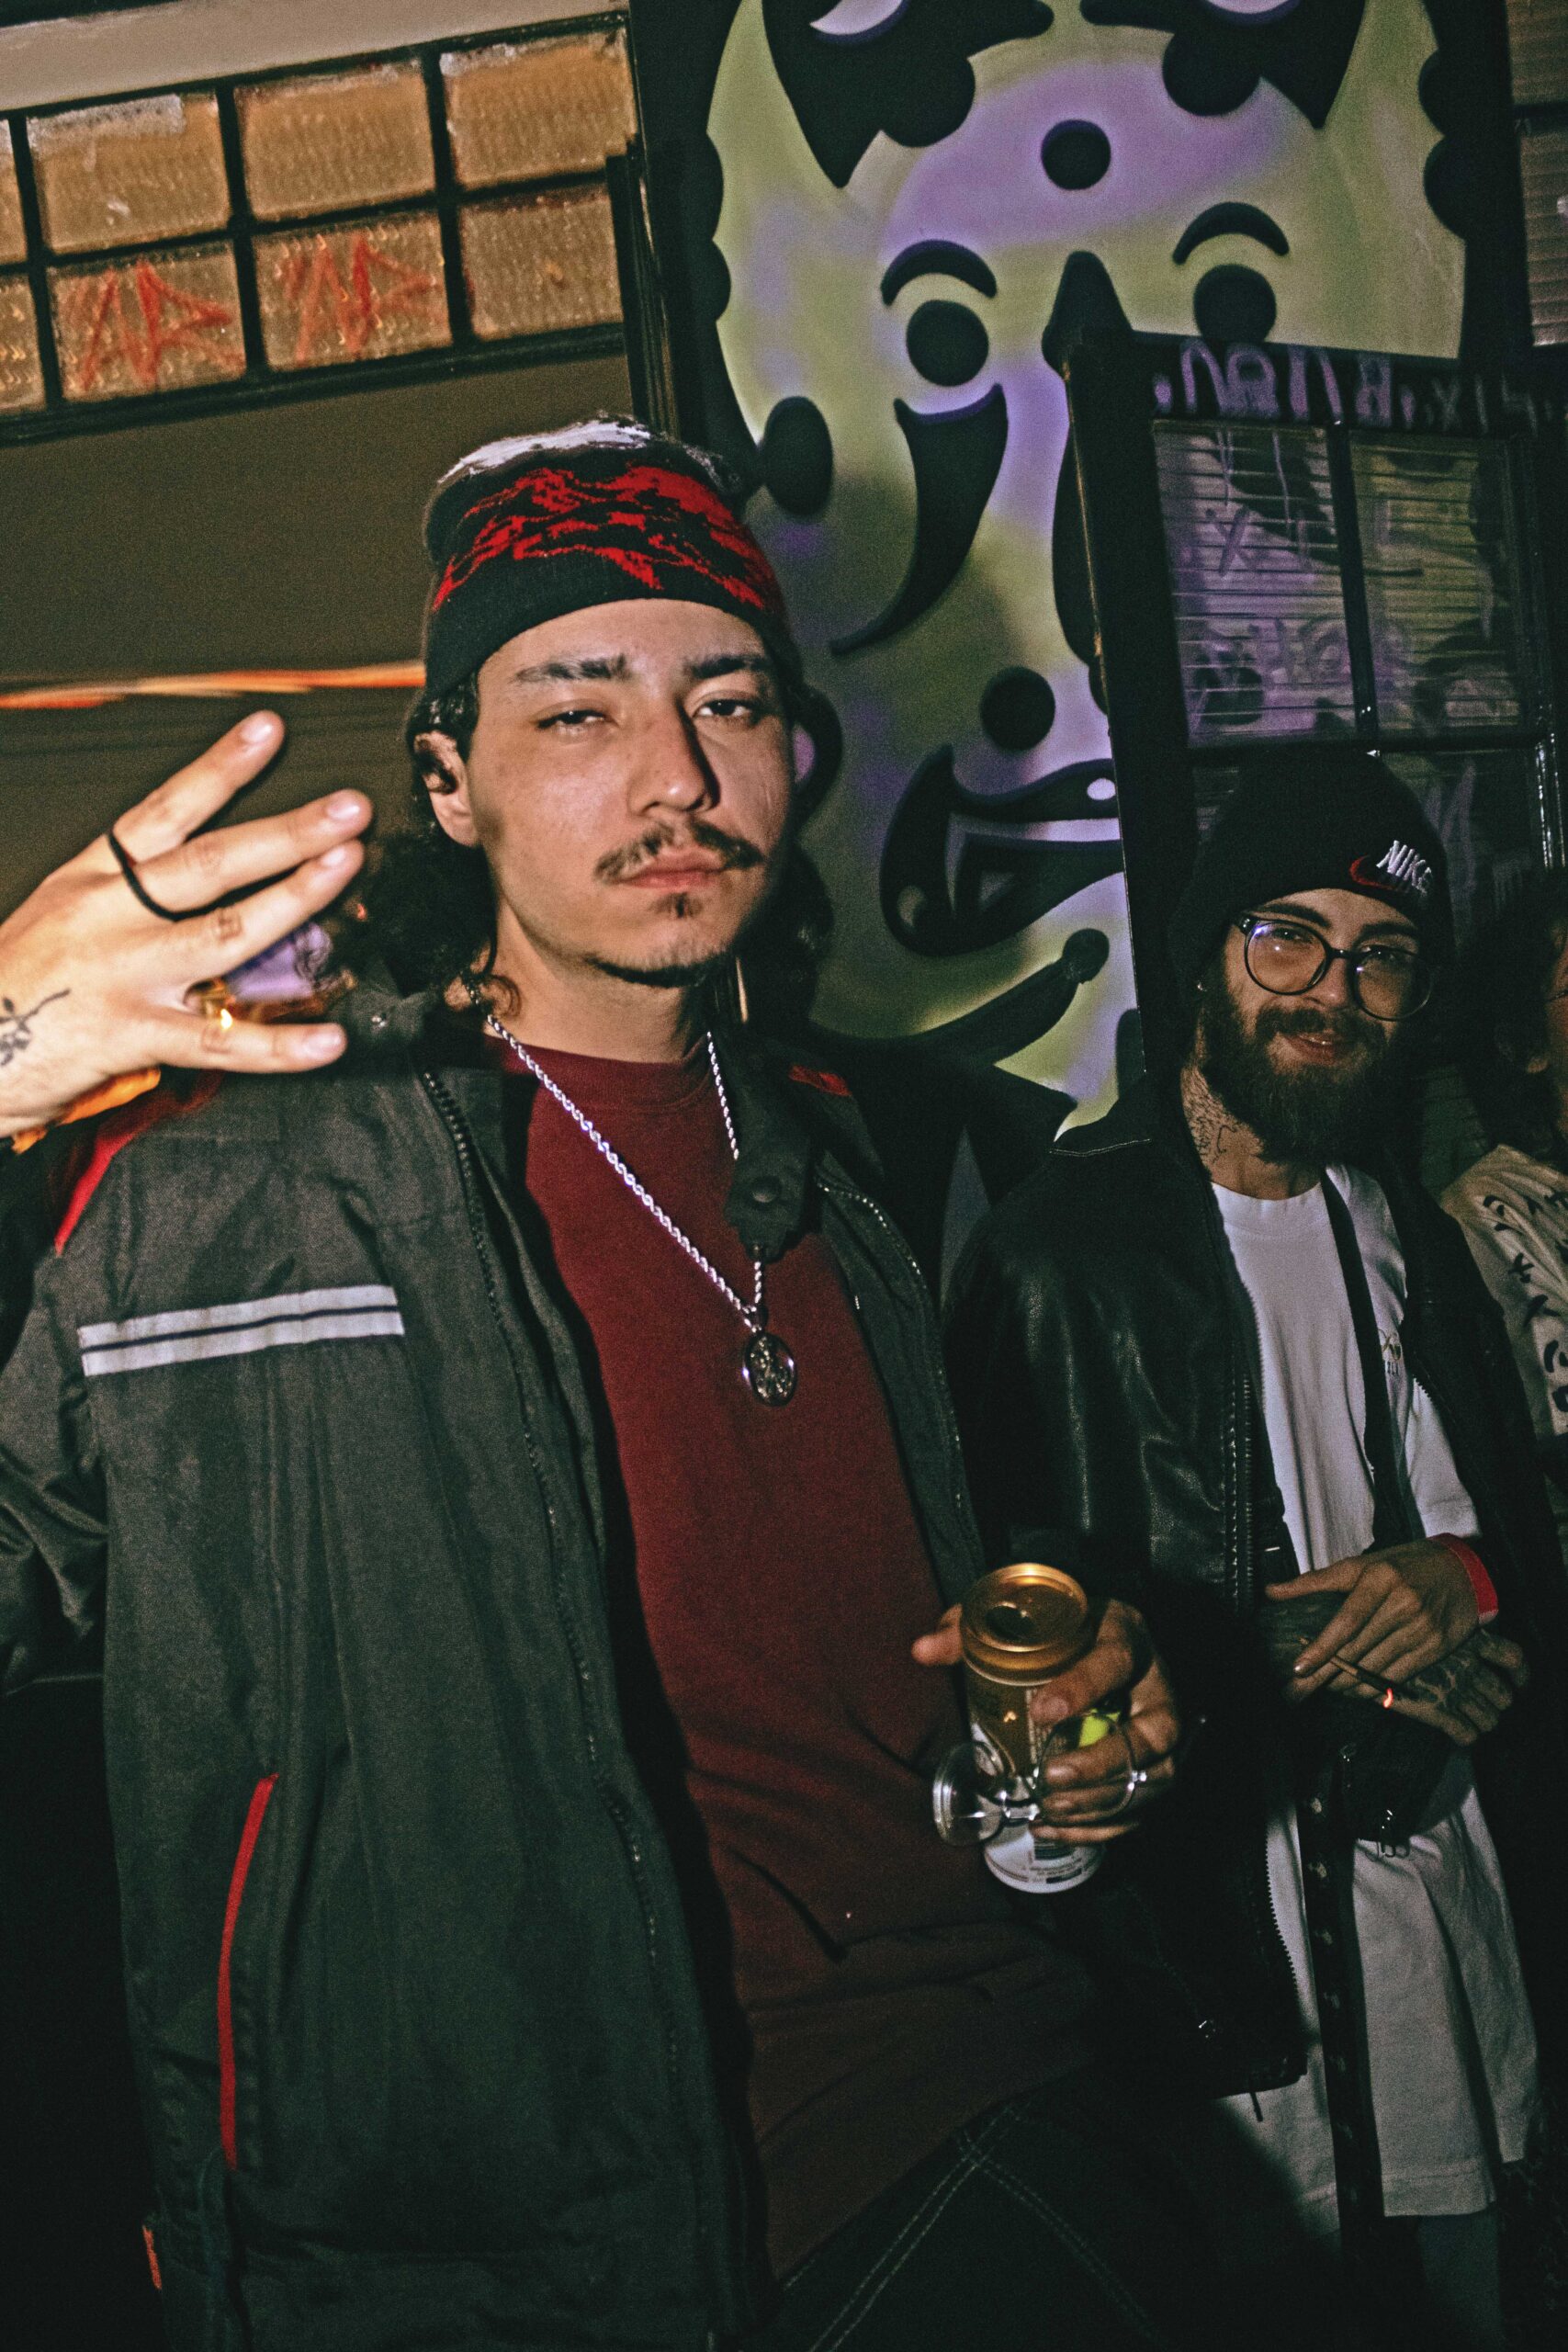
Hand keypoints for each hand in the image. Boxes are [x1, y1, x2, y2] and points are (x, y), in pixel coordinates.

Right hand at [0, 714, 370, 1138]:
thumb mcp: (57, 917)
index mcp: (91, 878)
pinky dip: (279, 1046)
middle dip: (287, 831)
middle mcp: (110, 915)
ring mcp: (124, 972)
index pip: (165, 810)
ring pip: (226, 931)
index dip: (221, 769)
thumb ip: (127, 899)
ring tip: (346, 870)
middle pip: (211, 861)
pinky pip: (218, 1041)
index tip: (269, 731)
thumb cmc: (13, 985)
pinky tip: (328, 1041)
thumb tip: (208, 888)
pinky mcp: (131, 1034)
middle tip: (348, 809)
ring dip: (295, 899)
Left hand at [915, 1597, 1181, 1842]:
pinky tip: (1055, 1828)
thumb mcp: (1022, 1616)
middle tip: (1051, 1776)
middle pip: (1153, 1733)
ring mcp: (1162, 1728)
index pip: (1115, 1659)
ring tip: (1051, 1807)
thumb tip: (923, 1650)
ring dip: (1102, 1802)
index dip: (1083, 1688)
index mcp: (1124, 1633)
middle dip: (1101, 1762)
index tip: (1041, 1711)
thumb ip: (974, 1628)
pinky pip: (1143, 1807)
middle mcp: (1157, 1683)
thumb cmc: (1060, 1629)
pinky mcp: (1157, 1765)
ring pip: (1153, 1777)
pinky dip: (1101, 1827)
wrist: (1098, 1639)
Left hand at [1268, 1540, 1479, 1701]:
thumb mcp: (1363, 1564)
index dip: (1321, 1648)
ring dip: (1344, 1684)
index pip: (1346, 1621)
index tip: (1299, 1667)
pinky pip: (1396, 1676)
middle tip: (1295, 1692)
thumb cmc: (1404, 1566)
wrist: (1465, 1572)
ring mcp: (1422, 1628)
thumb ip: (1317, 1580)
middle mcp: (1402, 1604)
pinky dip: (1371, 1686)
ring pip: (1375, 1667)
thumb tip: (1271, 1592)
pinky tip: (1353, 1691)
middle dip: (1322, 1675)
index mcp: (1380, 1579)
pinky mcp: (1436, 1648)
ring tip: (1320, 1691)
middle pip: (1356, 1649)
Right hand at [1358, 1626, 1528, 1747]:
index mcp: (1468, 1638)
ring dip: (1484, 1721)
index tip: (1518, 1681)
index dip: (1520, 1673)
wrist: (1356, 1646)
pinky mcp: (1438, 1711)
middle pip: (1504, 1694)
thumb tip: (1452, 1632)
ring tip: (1472, 1719)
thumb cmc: (1383, 1625)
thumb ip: (1439, 1627)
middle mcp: (1468, 1664)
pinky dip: (1466, 1736)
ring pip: (1491, 1717)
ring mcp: (1454, 1689)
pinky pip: (1467, 1734)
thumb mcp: (1417, 1616)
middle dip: (1498, 1701)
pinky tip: (1457, 1732)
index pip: (1513, 1658)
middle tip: (1487, 1702)